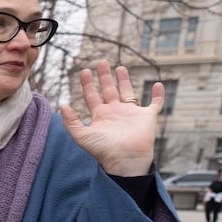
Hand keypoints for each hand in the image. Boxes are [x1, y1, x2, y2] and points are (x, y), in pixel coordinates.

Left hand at [59, 60, 157, 176]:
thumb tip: (63, 105)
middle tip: (101, 62)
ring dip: (124, 80)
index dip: (88, 84)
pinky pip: (155, 103)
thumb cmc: (103, 150)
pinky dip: (158, 95)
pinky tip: (158, 85)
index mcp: (100, 116)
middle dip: (104, 77)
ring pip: (128, 92)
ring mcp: (131, 114)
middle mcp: (115, 112)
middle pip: (108, 90)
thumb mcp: (82, 136)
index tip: (85, 71)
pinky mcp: (147, 116)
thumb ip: (71, 121)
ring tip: (120, 68)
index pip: (92, 96)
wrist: (124, 159)